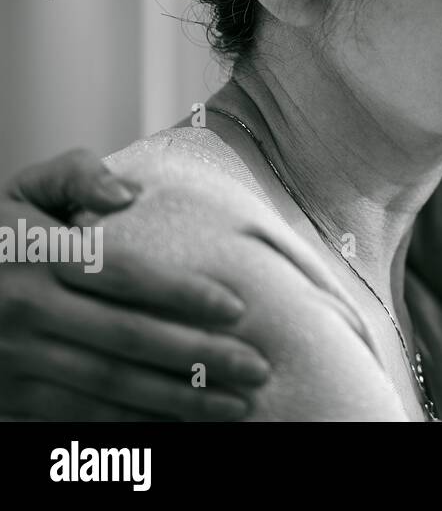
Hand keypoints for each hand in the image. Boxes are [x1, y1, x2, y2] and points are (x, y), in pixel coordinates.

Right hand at [0, 148, 271, 419]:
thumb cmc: (2, 229)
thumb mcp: (27, 188)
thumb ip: (77, 175)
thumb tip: (128, 193)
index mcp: (38, 253)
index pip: (122, 276)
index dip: (182, 294)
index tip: (237, 308)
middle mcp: (25, 308)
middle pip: (125, 338)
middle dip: (198, 357)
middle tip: (257, 367)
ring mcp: (14, 357)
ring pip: (108, 385)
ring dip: (177, 400)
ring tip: (235, 405)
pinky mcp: (8, 394)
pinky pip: (78, 416)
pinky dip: (132, 425)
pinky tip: (180, 425)